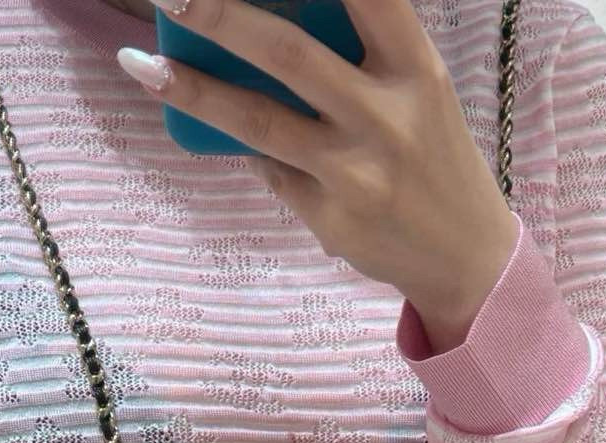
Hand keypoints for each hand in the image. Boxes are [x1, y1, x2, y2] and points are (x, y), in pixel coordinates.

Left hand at [120, 0, 517, 338]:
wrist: (465, 256)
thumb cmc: (430, 156)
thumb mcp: (416, 92)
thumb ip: (358, 57)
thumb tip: (256, 30)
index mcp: (416, 69)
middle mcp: (388, 116)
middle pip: (290, 54)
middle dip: (223, 16)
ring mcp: (355, 172)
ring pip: (260, 122)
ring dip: (194, 90)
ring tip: (140, 66)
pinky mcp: (331, 217)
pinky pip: (270, 169)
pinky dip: (246, 145)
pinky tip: (219, 125)